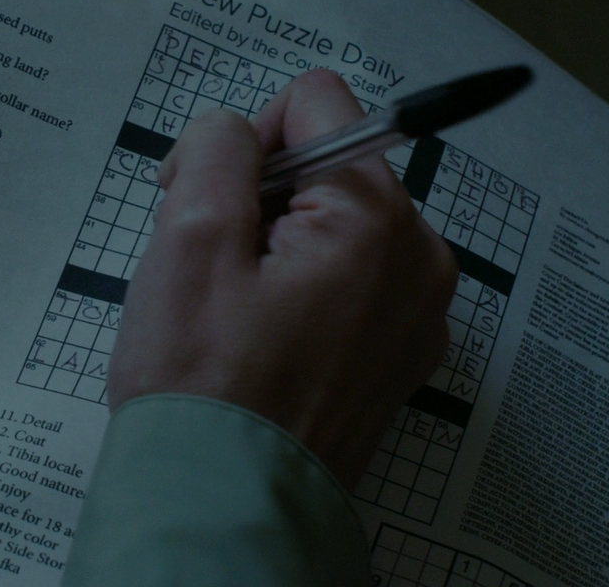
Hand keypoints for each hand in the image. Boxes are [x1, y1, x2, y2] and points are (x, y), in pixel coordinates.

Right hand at [109, 70, 456, 486]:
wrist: (225, 506)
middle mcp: (419, 258)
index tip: (203, 200)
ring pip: (335, 226)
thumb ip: (215, 148)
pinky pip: (349, 285)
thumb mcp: (189, 236)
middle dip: (261, 197)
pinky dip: (300, 293)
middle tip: (207, 266)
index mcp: (377, 217)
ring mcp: (417, 314)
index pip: (318, 102)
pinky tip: (258, 341)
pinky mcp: (398, 357)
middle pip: (330, 166)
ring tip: (231, 311)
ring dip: (276, 247)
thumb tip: (235, 131)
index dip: (246, 139)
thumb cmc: (203, 382)